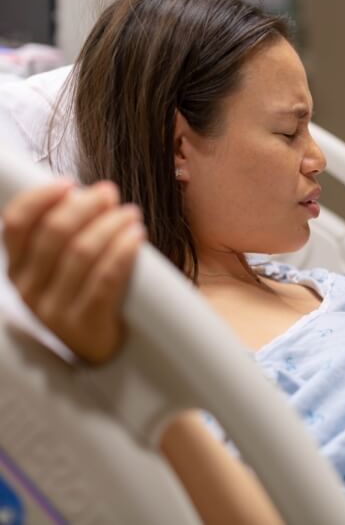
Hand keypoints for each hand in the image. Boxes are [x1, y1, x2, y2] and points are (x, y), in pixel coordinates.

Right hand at [2, 180, 144, 363]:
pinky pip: (105, 278)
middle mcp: (29, 289)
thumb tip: (87, 193)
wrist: (103, 351)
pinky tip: (138, 236)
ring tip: (131, 213)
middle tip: (111, 193)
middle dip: (86, 205)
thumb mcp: (62, 268)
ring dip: (110, 225)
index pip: (16, 224)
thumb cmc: (87, 295)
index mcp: (18, 269)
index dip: (41, 198)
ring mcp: (54, 309)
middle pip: (55, 233)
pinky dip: (123, 251)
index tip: (70, 182)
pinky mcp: (84, 323)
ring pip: (82, 252)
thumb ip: (63, 235)